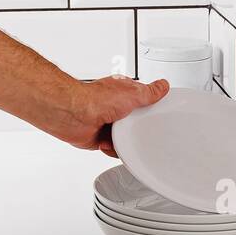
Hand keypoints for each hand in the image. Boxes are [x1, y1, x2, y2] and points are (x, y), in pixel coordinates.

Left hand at [54, 76, 169, 154]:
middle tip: (138, 128)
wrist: (73, 114)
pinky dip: (113, 149)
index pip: (142, 101)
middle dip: (137, 128)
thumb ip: (150, 92)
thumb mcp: (132, 93)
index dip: (149, 108)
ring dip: (124, 140)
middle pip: (135, 122)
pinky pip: (114, 148)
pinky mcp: (99, 138)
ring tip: (121, 136)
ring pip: (125, 137)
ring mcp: (106, 123)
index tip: (156, 114)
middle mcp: (113, 108)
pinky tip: (110, 143)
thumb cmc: (95, 99)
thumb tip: (162, 86)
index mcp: (122, 93)